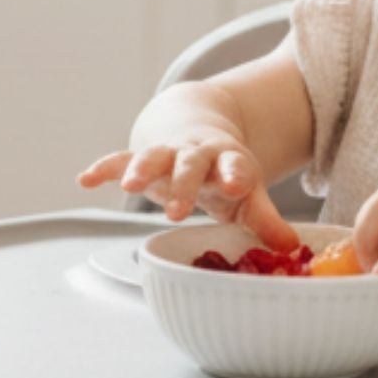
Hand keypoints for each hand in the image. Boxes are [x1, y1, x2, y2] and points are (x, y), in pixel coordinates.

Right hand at [77, 136, 299, 250]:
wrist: (197, 129)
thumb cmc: (223, 171)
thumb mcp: (247, 192)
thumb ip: (265, 219)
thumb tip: (292, 248)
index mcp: (228, 160)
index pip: (235, 165)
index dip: (236, 174)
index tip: (237, 185)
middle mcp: (195, 153)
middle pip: (190, 164)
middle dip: (183, 185)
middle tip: (177, 210)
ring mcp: (166, 153)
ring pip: (152, 156)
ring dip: (141, 170)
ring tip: (129, 188)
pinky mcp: (140, 156)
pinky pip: (118, 159)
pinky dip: (103, 168)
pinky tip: (84, 178)